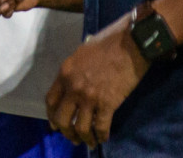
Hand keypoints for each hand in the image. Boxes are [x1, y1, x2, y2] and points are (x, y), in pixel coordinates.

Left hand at [45, 15, 149, 147]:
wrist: (131, 41)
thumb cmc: (110, 41)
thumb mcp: (83, 52)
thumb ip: (76, 70)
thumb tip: (76, 81)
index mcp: (65, 72)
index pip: (51, 100)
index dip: (52, 115)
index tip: (55, 124)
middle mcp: (73, 87)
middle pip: (62, 118)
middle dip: (65, 131)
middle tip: (72, 137)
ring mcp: (89, 97)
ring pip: (80, 128)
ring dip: (83, 138)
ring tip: (89, 142)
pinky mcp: (107, 104)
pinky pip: (100, 127)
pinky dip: (101, 136)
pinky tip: (103, 138)